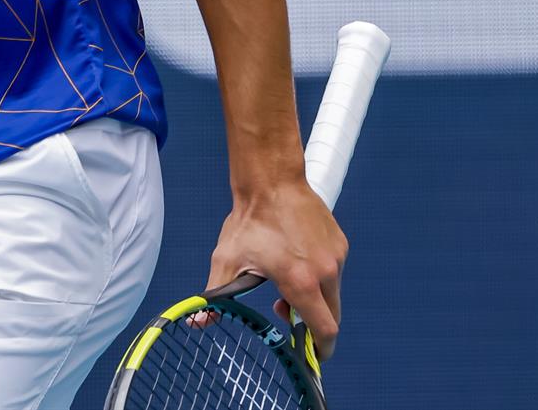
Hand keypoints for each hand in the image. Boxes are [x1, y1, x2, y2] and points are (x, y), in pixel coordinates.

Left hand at [207, 176, 347, 359]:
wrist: (271, 181)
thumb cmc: (249, 221)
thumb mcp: (227, 260)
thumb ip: (216, 295)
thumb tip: (197, 322)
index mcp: (301, 282)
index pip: (324, 330)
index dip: (320, 349)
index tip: (311, 355)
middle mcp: (326, 272)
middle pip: (332, 317)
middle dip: (313, 325)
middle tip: (284, 314)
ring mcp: (336, 257)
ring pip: (333, 293)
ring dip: (316, 299)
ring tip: (286, 283)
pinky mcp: (340, 245)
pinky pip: (334, 271)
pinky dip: (320, 277)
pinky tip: (296, 262)